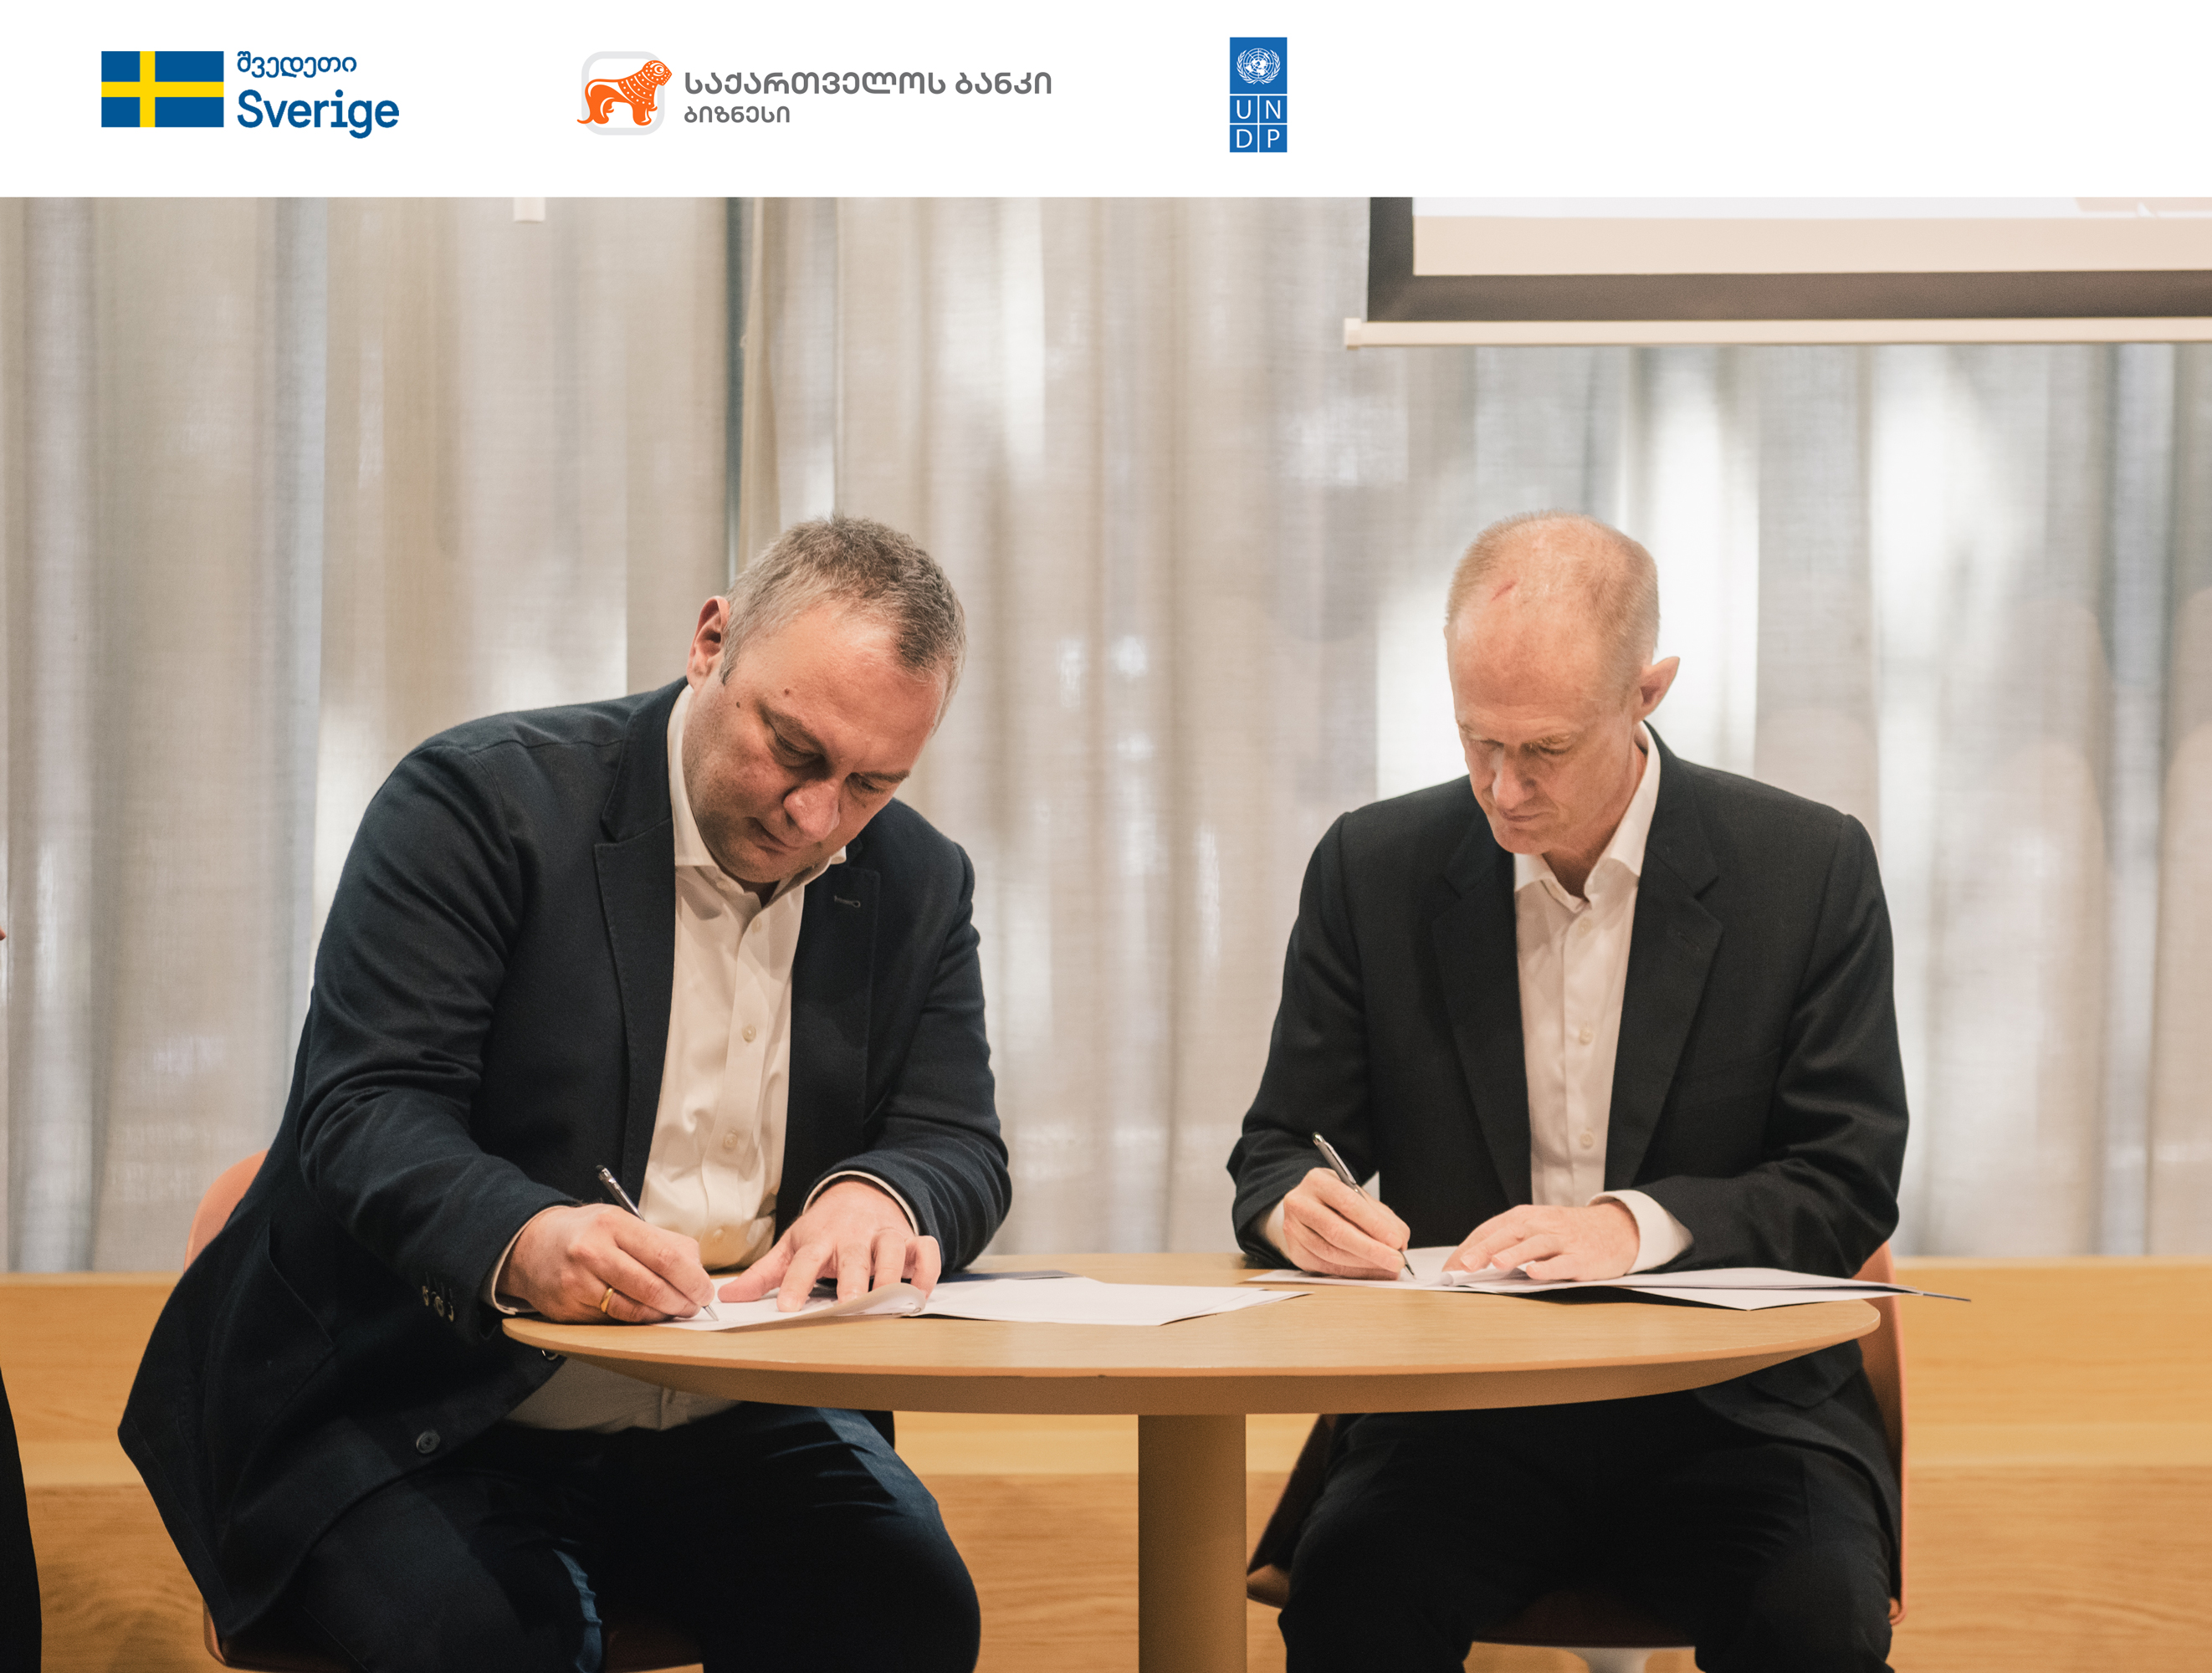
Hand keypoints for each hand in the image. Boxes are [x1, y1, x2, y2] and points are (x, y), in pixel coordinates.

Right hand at [503, 1204, 714, 1322]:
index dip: (692, 1279)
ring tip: (674, 1311)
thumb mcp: (622, 1222)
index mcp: (613, 1224)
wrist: (530, 1245)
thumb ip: (661, 1241)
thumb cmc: (586, 1233)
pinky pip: (611, 1320)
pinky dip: (635, 1321)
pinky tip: (644, 1315)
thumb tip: (696, 1269)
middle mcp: (593, 1251)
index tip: (705, 1290)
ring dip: (661, 1315)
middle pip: (652, 1287)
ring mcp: (577, 1282)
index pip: (665, 1256)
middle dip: (682, 1302)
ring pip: (633, 1310)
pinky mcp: (567, 1308)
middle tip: (694, 1306)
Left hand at [716, 1179, 940, 1312]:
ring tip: (889, 1301)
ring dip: (892, 1274)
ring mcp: (885, 1235)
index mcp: (820, 1238)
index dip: (796, 1284)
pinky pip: (927, 1250)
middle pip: (854, 1256)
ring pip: (893, 1250)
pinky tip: (921, 1293)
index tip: (787, 1308)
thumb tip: (729, 1298)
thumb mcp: (792, 1245)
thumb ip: (764, 1274)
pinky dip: (928, 1270)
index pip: (805, 1261)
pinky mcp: (912, 1239)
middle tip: (848, 1304)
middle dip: (853, 1280)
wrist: (862, 1193)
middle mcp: (854, 1235)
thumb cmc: (824, 1229)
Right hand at [1278, 1167, 1411, 1278]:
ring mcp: (1293, 1229)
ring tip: (1386, 1268)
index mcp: (1318, 1182)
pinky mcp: (1295, 1251)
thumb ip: (1379, 1215)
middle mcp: (1300, 1204)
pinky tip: (1369, 1272)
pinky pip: (1325, 1268)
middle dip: (1371, 1250)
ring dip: (1364, 1265)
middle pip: (1337, 1232)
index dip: (1375, 1225)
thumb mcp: (1356, 1195)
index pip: (1348, 1204)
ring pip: (1330, 1253)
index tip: (1396, 1241)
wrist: (1305, 1206)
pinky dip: (1351, 1273)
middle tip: (1395, 1261)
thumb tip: (1399, 1240)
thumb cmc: (1334, 1200)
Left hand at [1445, 1202, 1638, 1281]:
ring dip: (1515, 1254)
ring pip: (1536, 1244)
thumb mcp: (1536, 1229)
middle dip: (1484, 1249)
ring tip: (1495, 1264)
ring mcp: (1563, 1241)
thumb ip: (1508, 1242)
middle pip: (1510, 1234)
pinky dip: (1549, 1267)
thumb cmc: (1568, 1233)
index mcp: (1526, 1217)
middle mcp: (1542, 1225)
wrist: (1617, 1229)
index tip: (1449, 1269)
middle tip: (1464, 1266)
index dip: (1469, 1248)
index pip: (1491, 1230)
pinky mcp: (1583, 1258)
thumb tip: (1471, 1262)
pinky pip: (1564, 1262)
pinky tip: (1535, 1273)